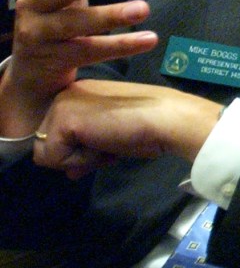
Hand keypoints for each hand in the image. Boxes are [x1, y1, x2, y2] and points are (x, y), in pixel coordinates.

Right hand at [0, 0, 157, 137]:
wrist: (29, 73)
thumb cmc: (50, 17)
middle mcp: (34, 5)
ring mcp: (42, 35)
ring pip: (77, 25)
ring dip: (111, 17)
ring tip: (144, 9)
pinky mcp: (57, 60)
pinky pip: (93, 51)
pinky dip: (121, 46)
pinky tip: (150, 39)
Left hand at [32, 80, 221, 178]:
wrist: (165, 119)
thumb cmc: (148, 127)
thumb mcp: (110, 138)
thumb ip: (86, 149)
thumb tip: (69, 173)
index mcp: (78, 94)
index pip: (59, 135)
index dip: (82, 150)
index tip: (112, 141)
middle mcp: (65, 94)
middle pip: (46, 145)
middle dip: (77, 156)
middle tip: (110, 144)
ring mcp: (61, 105)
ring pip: (46, 154)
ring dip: (79, 159)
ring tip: (107, 142)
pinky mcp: (63, 121)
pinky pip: (55, 159)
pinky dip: (82, 161)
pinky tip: (105, 143)